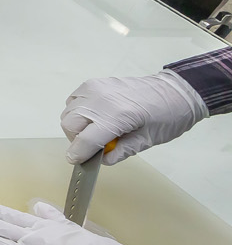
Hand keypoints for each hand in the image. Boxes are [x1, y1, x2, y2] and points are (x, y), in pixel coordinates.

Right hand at [62, 70, 207, 164]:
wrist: (177, 91)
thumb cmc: (168, 115)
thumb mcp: (148, 140)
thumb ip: (122, 151)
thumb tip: (102, 159)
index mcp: (118, 115)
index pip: (85, 139)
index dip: (78, 154)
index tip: (76, 161)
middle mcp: (101, 98)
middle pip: (69, 124)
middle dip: (76, 140)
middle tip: (91, 147)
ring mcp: (95, 88)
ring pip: (68, 112)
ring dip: (76, 126)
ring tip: (95, 131)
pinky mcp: (94, 83)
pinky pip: (74, 100)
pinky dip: (77, 112)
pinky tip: (94, 118)